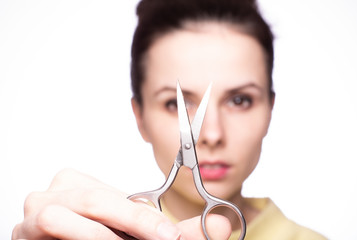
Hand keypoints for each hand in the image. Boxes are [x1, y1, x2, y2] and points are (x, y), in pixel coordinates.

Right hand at [12, 169, 230, 239]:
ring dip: (101, 237)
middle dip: (132, 224)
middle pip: (95, 201)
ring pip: (66, 219)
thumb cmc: (103, 239)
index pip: (114, 195)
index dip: (145, 218)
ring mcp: (32, 214)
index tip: (172, 235)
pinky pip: (50, 235)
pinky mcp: (21, 235)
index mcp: (78, 183)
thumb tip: (223, 225)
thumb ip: (177, 231)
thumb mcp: (138, 234)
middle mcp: (53, 193)